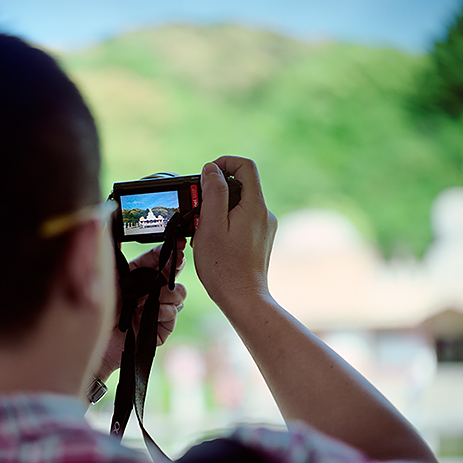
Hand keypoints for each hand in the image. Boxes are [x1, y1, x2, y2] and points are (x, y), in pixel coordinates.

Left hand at [96, 239, 186, 380]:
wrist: (89, 342)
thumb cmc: (91, 309)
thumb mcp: (101, 276)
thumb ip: (109, 253)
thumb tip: (105, 221)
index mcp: (137, 277)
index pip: (158, 260)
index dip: (169, 251)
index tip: (177, 243)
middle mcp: (149, 293)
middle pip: (173, 275)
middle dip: (175, 268)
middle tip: (175, 263)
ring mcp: (155, 311)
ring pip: (179, 294)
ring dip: (169, 292)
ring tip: (153, 297)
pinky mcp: (159, 330)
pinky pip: (173, 315)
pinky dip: (166, 311)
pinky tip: (154, 312)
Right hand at [192, 156, 276, 310]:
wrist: (242, 299)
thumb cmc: (223, 267)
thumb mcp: (211, 225)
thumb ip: (213, 193)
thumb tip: (212, 169)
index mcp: (254, 206)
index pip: (245, 166)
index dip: (224, 163)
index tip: (206, 176)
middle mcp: (264, 214)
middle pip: (241, 186)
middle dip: (216, 192)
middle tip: (198, 211)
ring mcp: (264, 227)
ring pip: (239, 205)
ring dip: (219, 210)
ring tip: (204, 232)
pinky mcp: (260, 239)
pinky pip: (242, 220)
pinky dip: (226, 224)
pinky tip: (214, 242)